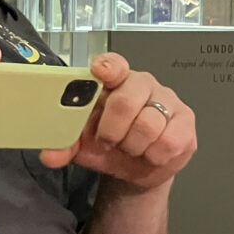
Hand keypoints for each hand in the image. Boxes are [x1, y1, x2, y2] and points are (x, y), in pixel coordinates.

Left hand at [39, 52, 195, 188]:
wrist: (135, 170)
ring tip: (130, 149)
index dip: (108, 67)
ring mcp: (168, 101)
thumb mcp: (82, 146)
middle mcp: (144, 85)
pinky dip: (153, 155)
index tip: (100, 72)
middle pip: (127, 100)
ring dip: (132, 147)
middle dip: (112, 130)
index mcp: (116, 81)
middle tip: (108, 142)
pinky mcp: (186, 123)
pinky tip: (150, 154)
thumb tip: (48, 155)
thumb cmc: (109, 145)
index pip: (115, 64)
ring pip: (148, 125)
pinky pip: (168, 142)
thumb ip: (64, 146)